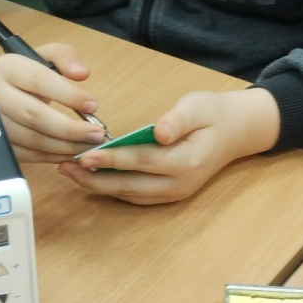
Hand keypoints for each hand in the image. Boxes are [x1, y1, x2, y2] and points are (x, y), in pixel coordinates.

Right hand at [0, 45, 105, 163]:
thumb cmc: (25, 75)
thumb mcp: (44, 57)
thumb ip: (65, 56)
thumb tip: (81, 73)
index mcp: (7, 68)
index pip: (39, 80)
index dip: (68, 95)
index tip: (93, 105)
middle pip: (34, 115)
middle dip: (70, 128)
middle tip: (96, 134)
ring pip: (32, 139)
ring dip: (65, 146)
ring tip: (89, 146)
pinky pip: (28, 155)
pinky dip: (54, 157)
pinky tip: (72, 153)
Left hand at [58, 88, 280, 204]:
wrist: (238, 131)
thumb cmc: (214, 113)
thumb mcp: (198, 106)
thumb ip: (177, 120)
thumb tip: (158, 132)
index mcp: (186, 161)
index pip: (142, 161)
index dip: (112, 159)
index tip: (85, 155)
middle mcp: (179, 184)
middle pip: (130, 186)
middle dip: (95, 179)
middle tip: (65, 168)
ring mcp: (175, 193)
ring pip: (130, 194)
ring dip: (99, 186)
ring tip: (71, 173)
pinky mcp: (170, 194)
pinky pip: (136, 196)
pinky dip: (113, 189)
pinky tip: (92, 179)